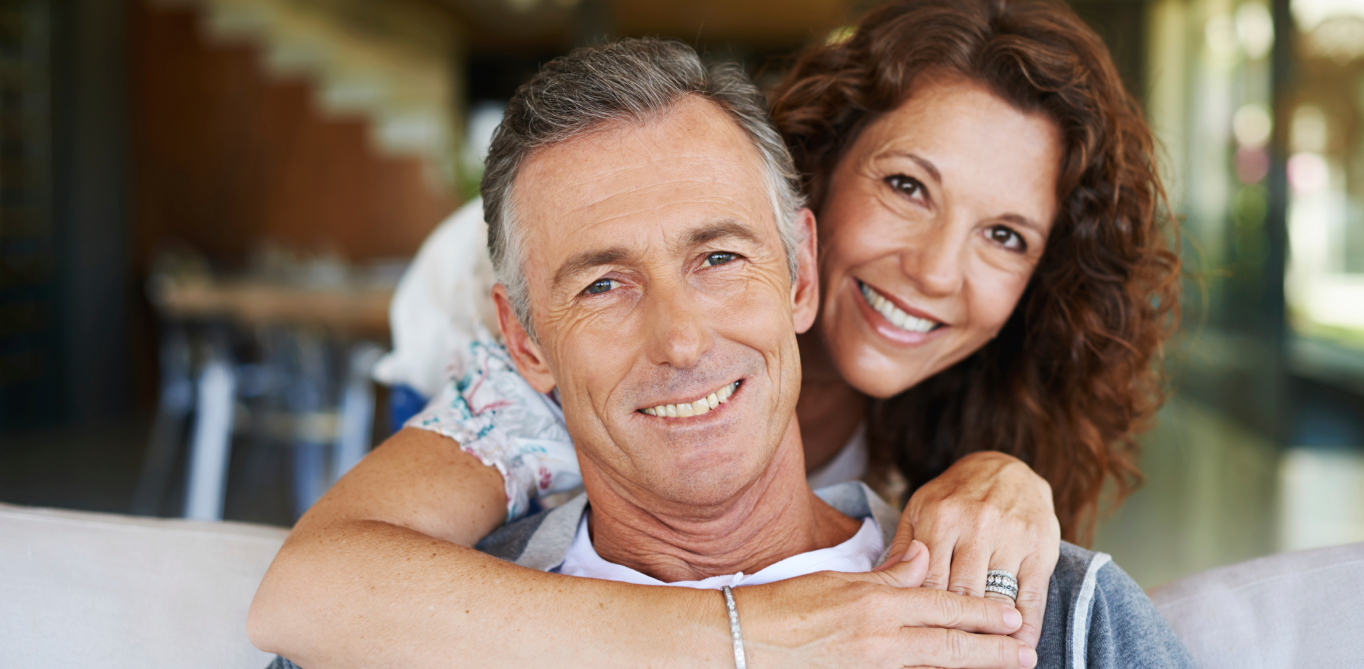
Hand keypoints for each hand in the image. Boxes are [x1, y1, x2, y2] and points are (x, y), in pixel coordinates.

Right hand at [740, 541, 1037, 667]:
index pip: (943, 605)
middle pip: (950, 645)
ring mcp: (872, 667)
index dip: (983, 612)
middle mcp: (881, 639)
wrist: (745, 642)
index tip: (1014, 616)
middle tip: (1026, 653)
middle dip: (992, 651)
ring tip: (1003, 668)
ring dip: (970, 668)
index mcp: (877, 604)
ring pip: (934, 666)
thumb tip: (925, 556)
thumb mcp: (840, 579)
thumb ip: (888, 573)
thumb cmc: (786, 605)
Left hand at [876, 451, 1060, 649]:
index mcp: (939, 518)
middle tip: (944, 656)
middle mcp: (976, 526)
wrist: (1007, 467)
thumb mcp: (920, 509)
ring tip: (977, 659)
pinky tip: (1019, 649)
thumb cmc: (955, 496)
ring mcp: (1010, 538)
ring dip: (987, 635)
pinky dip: (1026, 629)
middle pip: (961, 595)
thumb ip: (903, 548)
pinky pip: (1032, 597)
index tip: (915, 643)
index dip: (922, 618)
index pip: (927, 582)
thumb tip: (878, 583)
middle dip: (952, 631)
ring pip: (995, 599)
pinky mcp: (1040, 549)